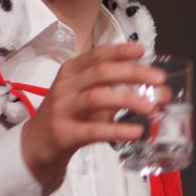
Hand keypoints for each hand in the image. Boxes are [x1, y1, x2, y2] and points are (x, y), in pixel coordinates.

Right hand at [22, 42, 166, 186]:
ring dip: (127, 100)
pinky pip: (93, 130)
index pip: (97, 55)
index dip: (120, 51)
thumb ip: (114, 91)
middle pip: (101, 73)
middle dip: (132, 73)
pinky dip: (116, 130)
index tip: (142, 50)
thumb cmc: (67, 117)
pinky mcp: (63, 133)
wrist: (36, 145)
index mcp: (71, 71)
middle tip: (159, 79)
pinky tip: (136, 131)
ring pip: (97, 97)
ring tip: (152, 108)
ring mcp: (62, 109)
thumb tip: (155, 90)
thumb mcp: (85, 97)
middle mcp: (65, 86)